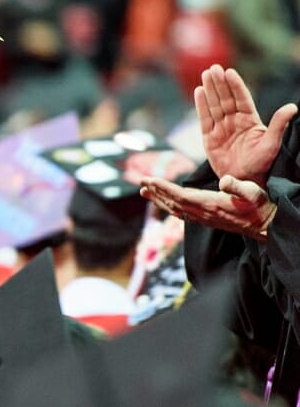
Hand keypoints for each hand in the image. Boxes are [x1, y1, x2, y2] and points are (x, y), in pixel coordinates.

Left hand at [140, 175, 276, 240]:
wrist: (265, 226)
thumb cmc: (260, 206)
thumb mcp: (253, 193)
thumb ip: (238, 187)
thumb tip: (223, 181)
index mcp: (210, 204)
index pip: (180, 196)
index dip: (163, 188)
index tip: (149, 180)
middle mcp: (203, 213)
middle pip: (173, 203)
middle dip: (156, 192)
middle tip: (141, 183)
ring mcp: (203, 218)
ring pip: (175, 209)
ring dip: (159, 199)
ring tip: (144, 191)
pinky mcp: (206, 219)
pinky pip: (182, 213)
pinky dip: (170, 206)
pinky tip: (164, 202)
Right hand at [195, 64, 296, 186]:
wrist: (245, 181)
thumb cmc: (262, 164)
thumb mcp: (272, 144)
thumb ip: (278, 125)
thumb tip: (292, 107)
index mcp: (250, 121)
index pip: (241, 99)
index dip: (235, 86)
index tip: (230, 72)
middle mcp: (234, 122)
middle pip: (225, 98)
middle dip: (220, 83)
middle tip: (214, 68)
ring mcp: (221, 129)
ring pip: (214, 105)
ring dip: (210, 90)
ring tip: (206, 74)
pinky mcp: (209, 138)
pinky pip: (204, 119)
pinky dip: (200, 105)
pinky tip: (198, 92)